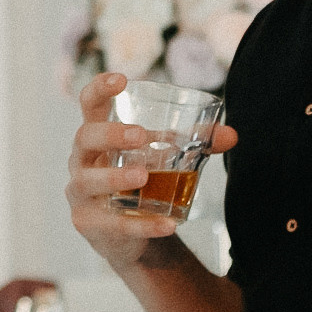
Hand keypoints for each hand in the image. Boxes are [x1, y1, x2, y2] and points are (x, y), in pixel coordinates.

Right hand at [65, 72, 238, 276]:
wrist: (125, 232)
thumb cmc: (140, 181)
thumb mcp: (164, 158)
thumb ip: (195, 144)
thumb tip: (230, 135)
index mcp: (99, 136)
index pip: (89, 104)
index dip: (99, 88)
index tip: (121, 79)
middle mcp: (82, 160)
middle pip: (84, 138)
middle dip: (110, 134)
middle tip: (140, 134)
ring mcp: (81, 193)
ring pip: (88, 181)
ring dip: (115, 176)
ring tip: (144, 176)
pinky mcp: (88, 223)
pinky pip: (114, 223)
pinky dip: (142, 224)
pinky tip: (167, 223)